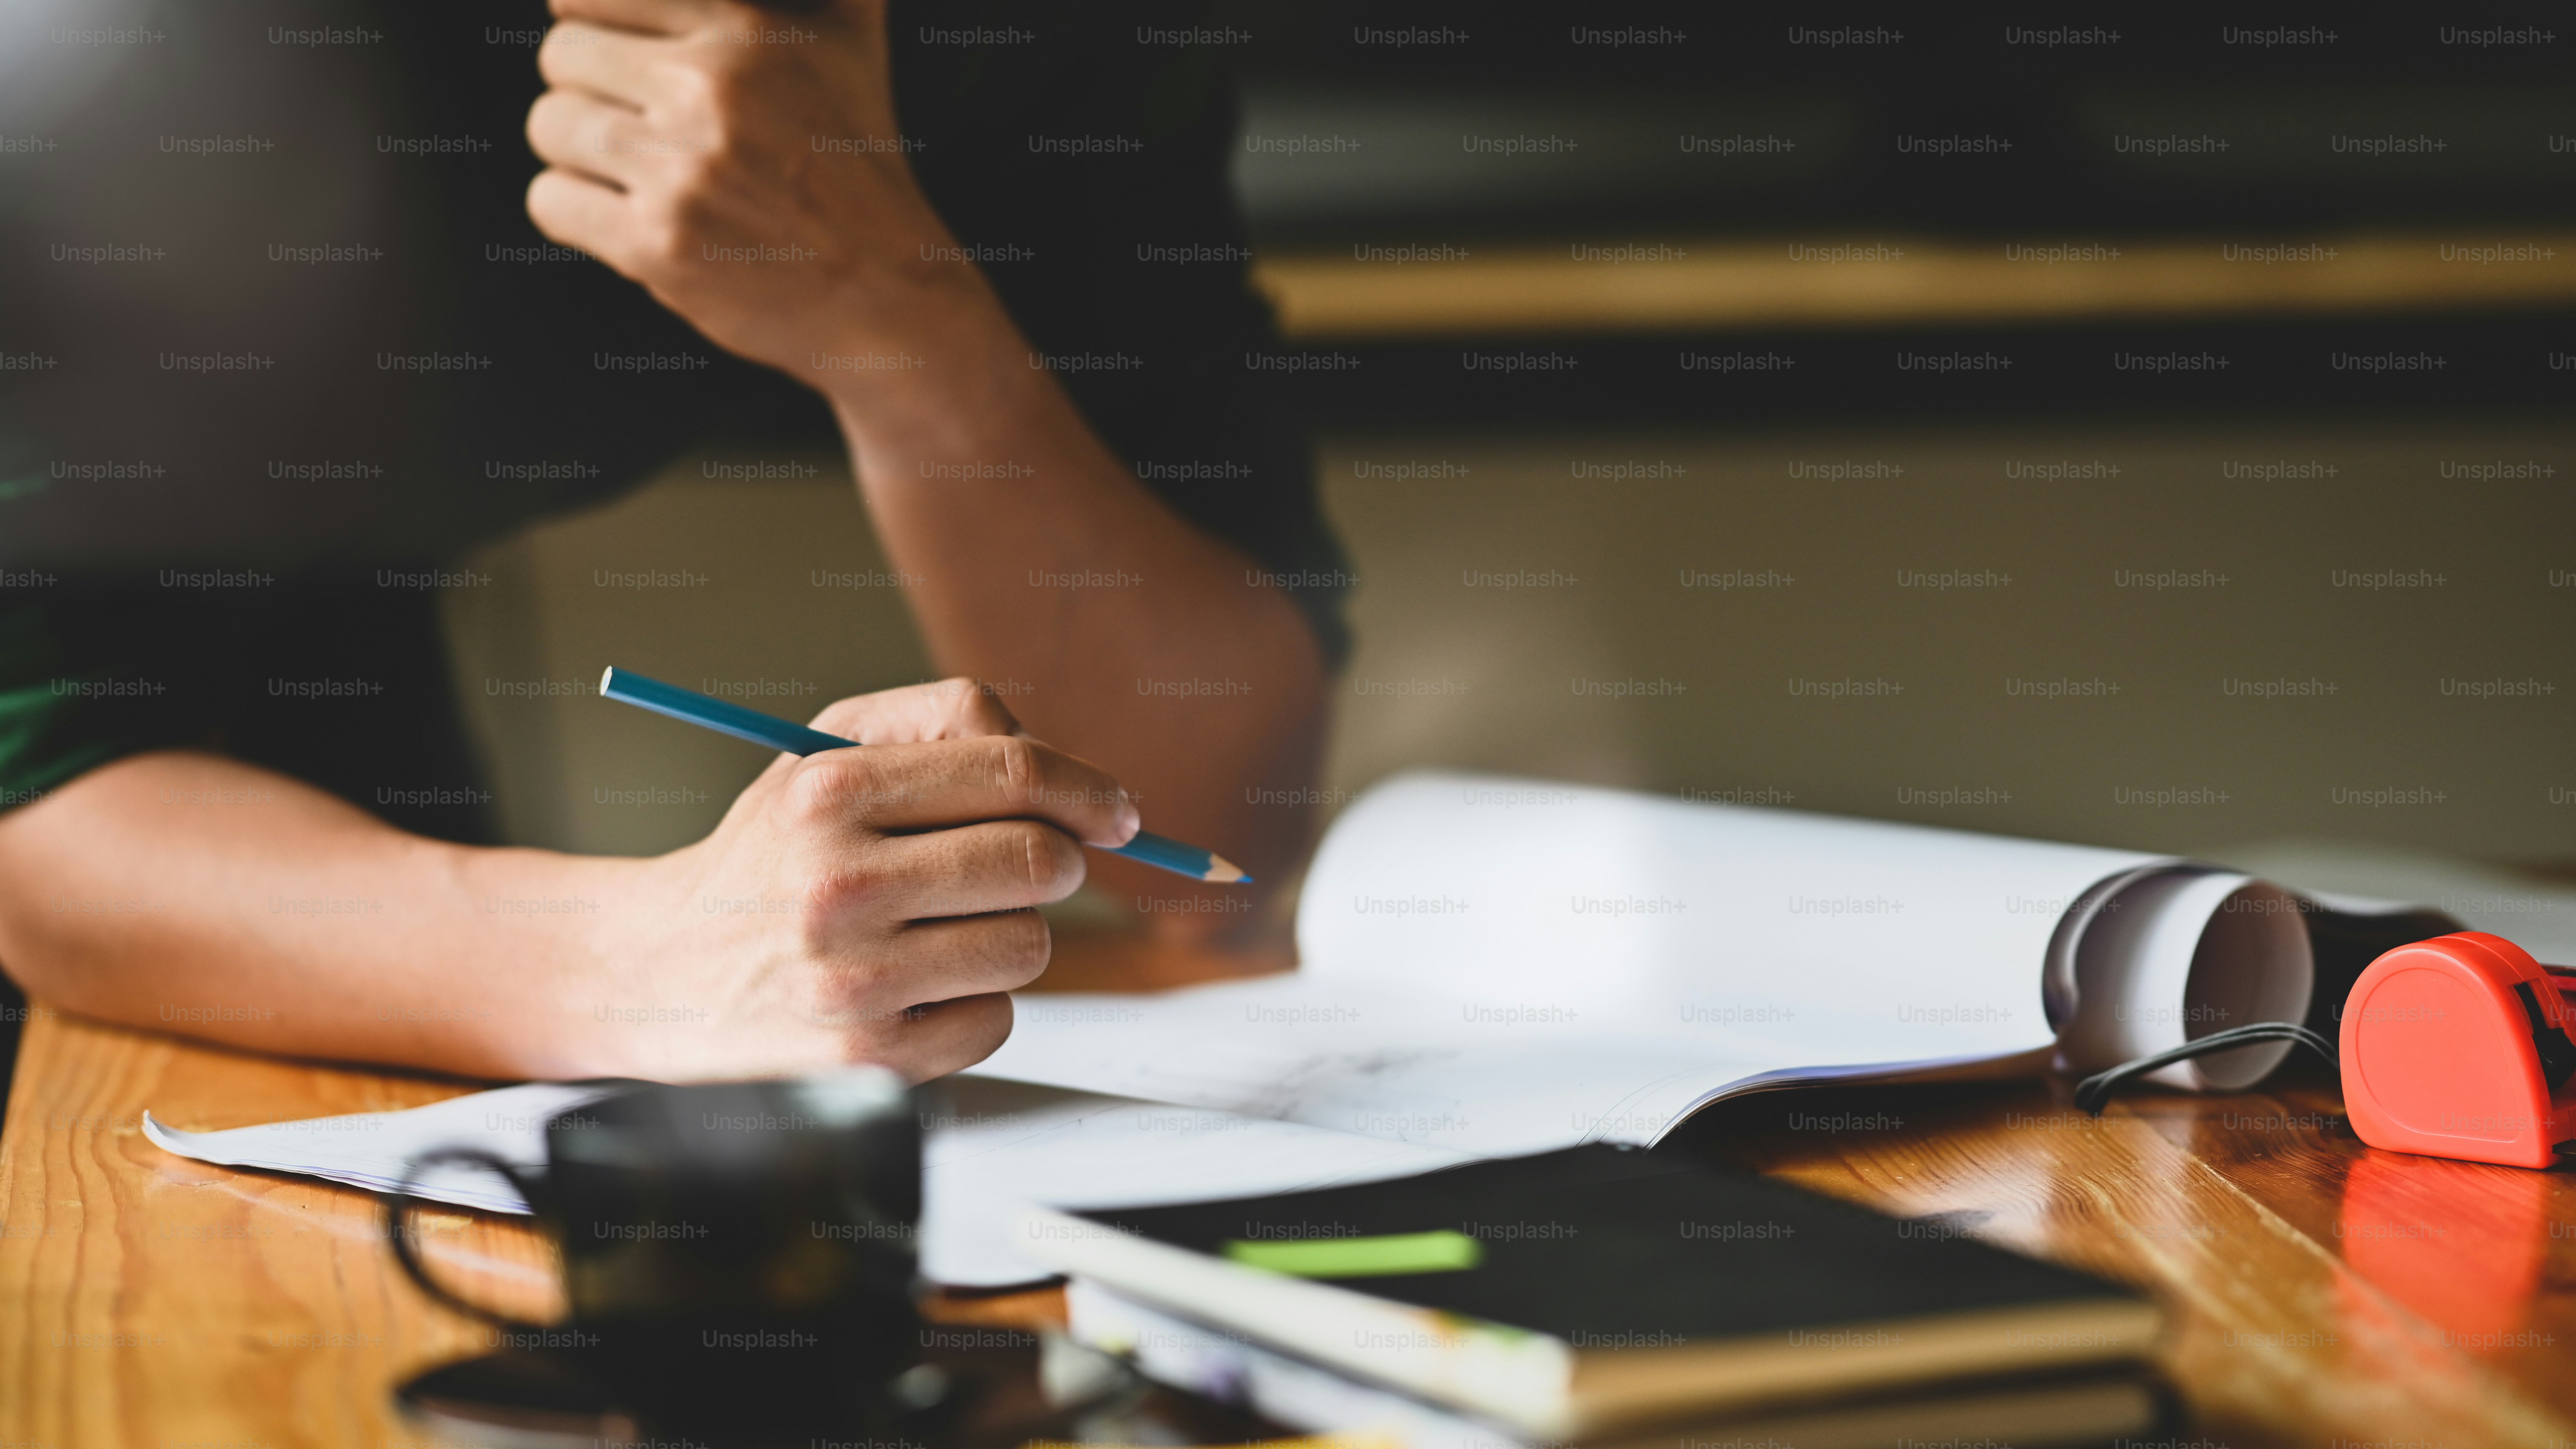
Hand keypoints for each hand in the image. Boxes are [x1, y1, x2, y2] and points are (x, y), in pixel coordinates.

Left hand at [523, 0, 979, 386]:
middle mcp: (709, 95)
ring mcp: (680, 173)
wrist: (886, 294)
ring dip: (577, 153)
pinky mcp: (657, 245)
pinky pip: (550, 201)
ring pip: (549, 126)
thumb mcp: (850, 43)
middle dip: (587, 91)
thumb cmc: (861, 169)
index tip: (612, 57)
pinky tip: (624, 218)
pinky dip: (573, 213)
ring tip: (630, 173)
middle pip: (560, 57)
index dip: (592, 26)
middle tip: (630, 124)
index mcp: (744, 33)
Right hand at [589, 678, 1138, 1081]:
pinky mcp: (869, 1057)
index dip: (1089, 790)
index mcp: (828, 793)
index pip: (1013, 773)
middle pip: (1039, 861)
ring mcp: (853, 979)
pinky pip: (997, 1018)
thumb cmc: (774, 850)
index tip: (1117, 812)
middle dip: (1056, 862)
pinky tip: (911, 986)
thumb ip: (948, 724)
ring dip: (1010, 933)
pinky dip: (972, 1002)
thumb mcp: (832, 750)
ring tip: (940, 927)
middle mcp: (836, 885)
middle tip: (1027, 867)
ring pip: (1030, 945)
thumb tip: (1079, 783)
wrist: (663, 968)